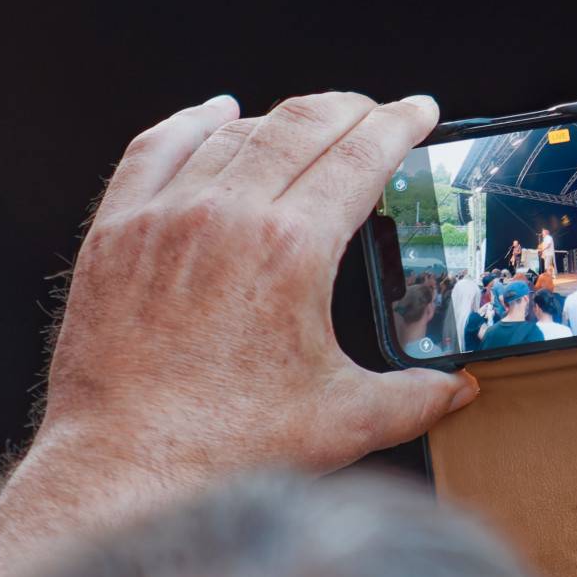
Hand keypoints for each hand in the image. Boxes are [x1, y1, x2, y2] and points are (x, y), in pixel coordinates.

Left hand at [43, 92, 476, 482]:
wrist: (126, 468)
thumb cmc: (228, 446)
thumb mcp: (345, 421)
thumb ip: (416, 398)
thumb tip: (459, 390)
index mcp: (291, 250)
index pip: (360, 155)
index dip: (399, 124)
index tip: (419, 111)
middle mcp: (225, 216)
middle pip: (301, 126)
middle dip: (350, 109)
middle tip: (376, 112)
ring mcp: (164, 218)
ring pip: (235, 133)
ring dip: (282, 118)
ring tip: (310, 123)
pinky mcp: (116, 233)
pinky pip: (156, 148)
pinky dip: (193, 123)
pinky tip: (214, 113)